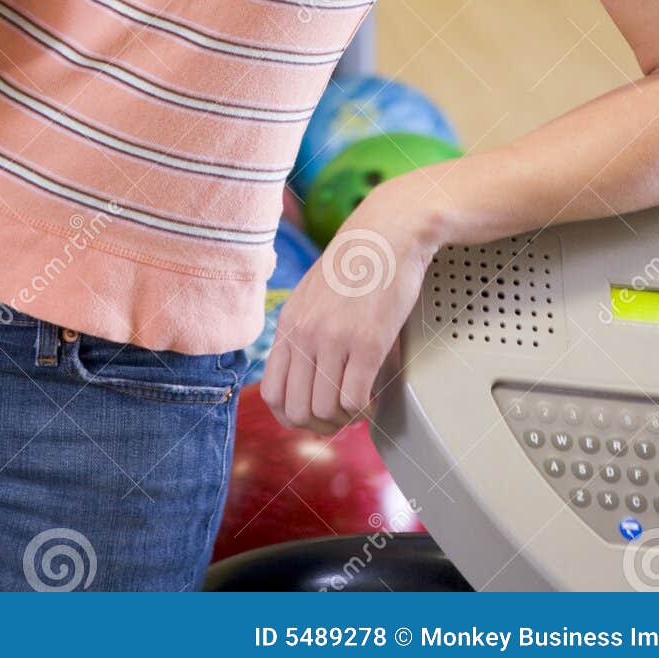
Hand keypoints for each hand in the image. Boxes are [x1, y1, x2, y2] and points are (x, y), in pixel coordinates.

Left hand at [259, 180, 440, 435]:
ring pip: (326, 410)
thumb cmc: (354, 265)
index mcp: (288, 324)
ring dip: (344, 417)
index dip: (292, 415)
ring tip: (359, 404)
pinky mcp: (368, 342)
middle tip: (341, 414)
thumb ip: (301, 331)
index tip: (314, 412)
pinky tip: (374, 397)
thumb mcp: (310, 295)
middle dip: (320, 423)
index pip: (272, 395)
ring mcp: (335, 339)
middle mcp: (305, 334)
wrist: (386, 234)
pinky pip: (355, 399)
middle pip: (297, 411)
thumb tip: (302, 376)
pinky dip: (364, 409)